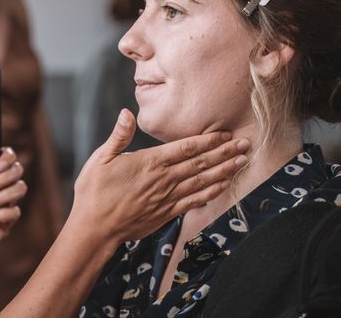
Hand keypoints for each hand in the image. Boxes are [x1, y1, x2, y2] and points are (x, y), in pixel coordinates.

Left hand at [0, 147, 26, 260]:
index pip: (7, 157)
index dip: (8, 158)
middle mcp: (0, 185)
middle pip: (18, 170)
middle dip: (3, 179)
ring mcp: (6, 202)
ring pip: (21, 188)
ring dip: (3, 196)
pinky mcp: (10, 219)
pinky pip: (16, 211)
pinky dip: (0, 215)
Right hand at [72, 109, 249, 245]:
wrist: (95, 228)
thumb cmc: (94, 191)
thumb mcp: (100, 158)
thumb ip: (119, 136)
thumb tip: (127, 113)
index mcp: (149, 162)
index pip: (186, 148)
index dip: (208, 140)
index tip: (225, 134)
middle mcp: (163, 179)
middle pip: (201, 163)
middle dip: (225, 153)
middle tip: (246, 144)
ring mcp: (167, 197)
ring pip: (202, 181)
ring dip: (224, 171)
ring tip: (242, 162)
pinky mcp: (166, 213)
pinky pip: (195, 201)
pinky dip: (211, 193)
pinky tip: (224, 186)